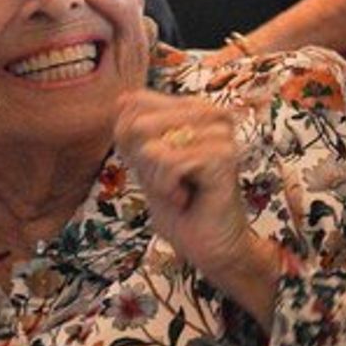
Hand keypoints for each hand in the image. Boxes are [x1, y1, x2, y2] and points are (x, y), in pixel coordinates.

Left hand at [114, 90, 277, 328]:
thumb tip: (122, 99)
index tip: (156, 168)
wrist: (210, 246)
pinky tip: (187, 197)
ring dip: (157, 180)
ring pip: (153, 147)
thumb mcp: (147, 166)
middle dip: (144, 164)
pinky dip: (168, 188)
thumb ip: (135, 134)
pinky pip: (170, 164)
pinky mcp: (224, 154)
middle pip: (140, 123)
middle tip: (169, 183)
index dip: (131, 144)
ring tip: (180, 191)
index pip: (137, 104)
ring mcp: (220, 132)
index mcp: (194, 110)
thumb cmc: (181, 208)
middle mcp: (210, 114)